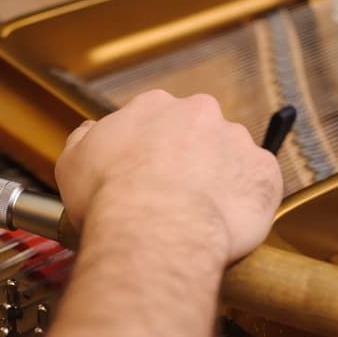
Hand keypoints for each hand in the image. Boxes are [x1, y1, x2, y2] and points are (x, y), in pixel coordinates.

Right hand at [54, 90, 282, 261]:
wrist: (152, 230)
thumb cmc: (110, 198)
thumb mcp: (73, 162)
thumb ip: (86, 139)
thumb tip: (92, 133)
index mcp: (154, 106)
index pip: (156, 120)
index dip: (150, 150)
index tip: (145, 174)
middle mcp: (199, 113)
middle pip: (198, 133)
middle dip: (189, 159)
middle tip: (172, 195)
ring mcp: (236, 141)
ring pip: (231, 158)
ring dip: (219, 179)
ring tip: (199, 215)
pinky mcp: (264, 172)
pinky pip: (259, 184)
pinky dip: (246, 201)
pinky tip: (224, 221)